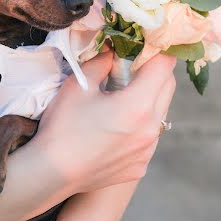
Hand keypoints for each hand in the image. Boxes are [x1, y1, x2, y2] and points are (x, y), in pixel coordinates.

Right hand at [35, 51, 175, 192]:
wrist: (51, 173)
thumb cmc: (62, 127)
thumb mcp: (78, 85)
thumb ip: (101, 62)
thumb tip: (113, 52)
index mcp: (138, 105)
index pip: (165, 66)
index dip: (155, 50)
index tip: (140, 46)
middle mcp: (152, 129)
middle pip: (169, 87)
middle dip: (155, 71)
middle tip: (131, 67)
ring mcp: (148, 150)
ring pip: (161, 113)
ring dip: (149, 99)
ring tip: (122, 100)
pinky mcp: (141, 166)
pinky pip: (150, 137)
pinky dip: (141, 125)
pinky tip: (116, 128)